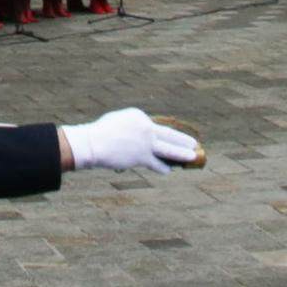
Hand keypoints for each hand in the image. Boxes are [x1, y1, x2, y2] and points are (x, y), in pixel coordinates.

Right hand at [61, 106, 204, 173]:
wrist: (92, 143)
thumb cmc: (100, 133)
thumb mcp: (118, 122)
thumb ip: (131, 128)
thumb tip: (138, 141)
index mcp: (139, 115)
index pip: (153, 126)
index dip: (158, 135)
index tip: (168, 139)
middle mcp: (146, 127)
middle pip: (168, 134)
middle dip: (182, 140)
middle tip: (194, 143)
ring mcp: (146, 142)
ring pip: (168, 149)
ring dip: (181, 154)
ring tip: (191, 156)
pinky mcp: (142, 156)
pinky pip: (156, 163)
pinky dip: (163, 167)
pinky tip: (169, 170)